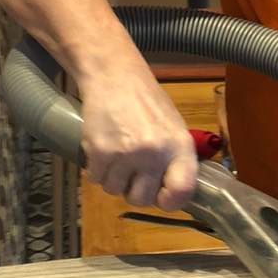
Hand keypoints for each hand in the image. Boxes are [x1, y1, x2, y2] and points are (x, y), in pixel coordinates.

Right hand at [80, 68, 198, 210]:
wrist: (114, 76)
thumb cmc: (146, 102)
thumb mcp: (173, 128)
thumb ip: (175, 160)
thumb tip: (171, 193)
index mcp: (179, 147)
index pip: (181, 192)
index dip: (170, 201)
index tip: (160, 196)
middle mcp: (155, 153)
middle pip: (141, 199)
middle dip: (134, 191)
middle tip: (131, 174)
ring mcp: (126, 154)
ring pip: (115, 190)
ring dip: (113, 179)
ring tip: (117, 157)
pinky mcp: (100, 151)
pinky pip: (95, 179)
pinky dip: (96, 170)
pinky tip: (103, 151)